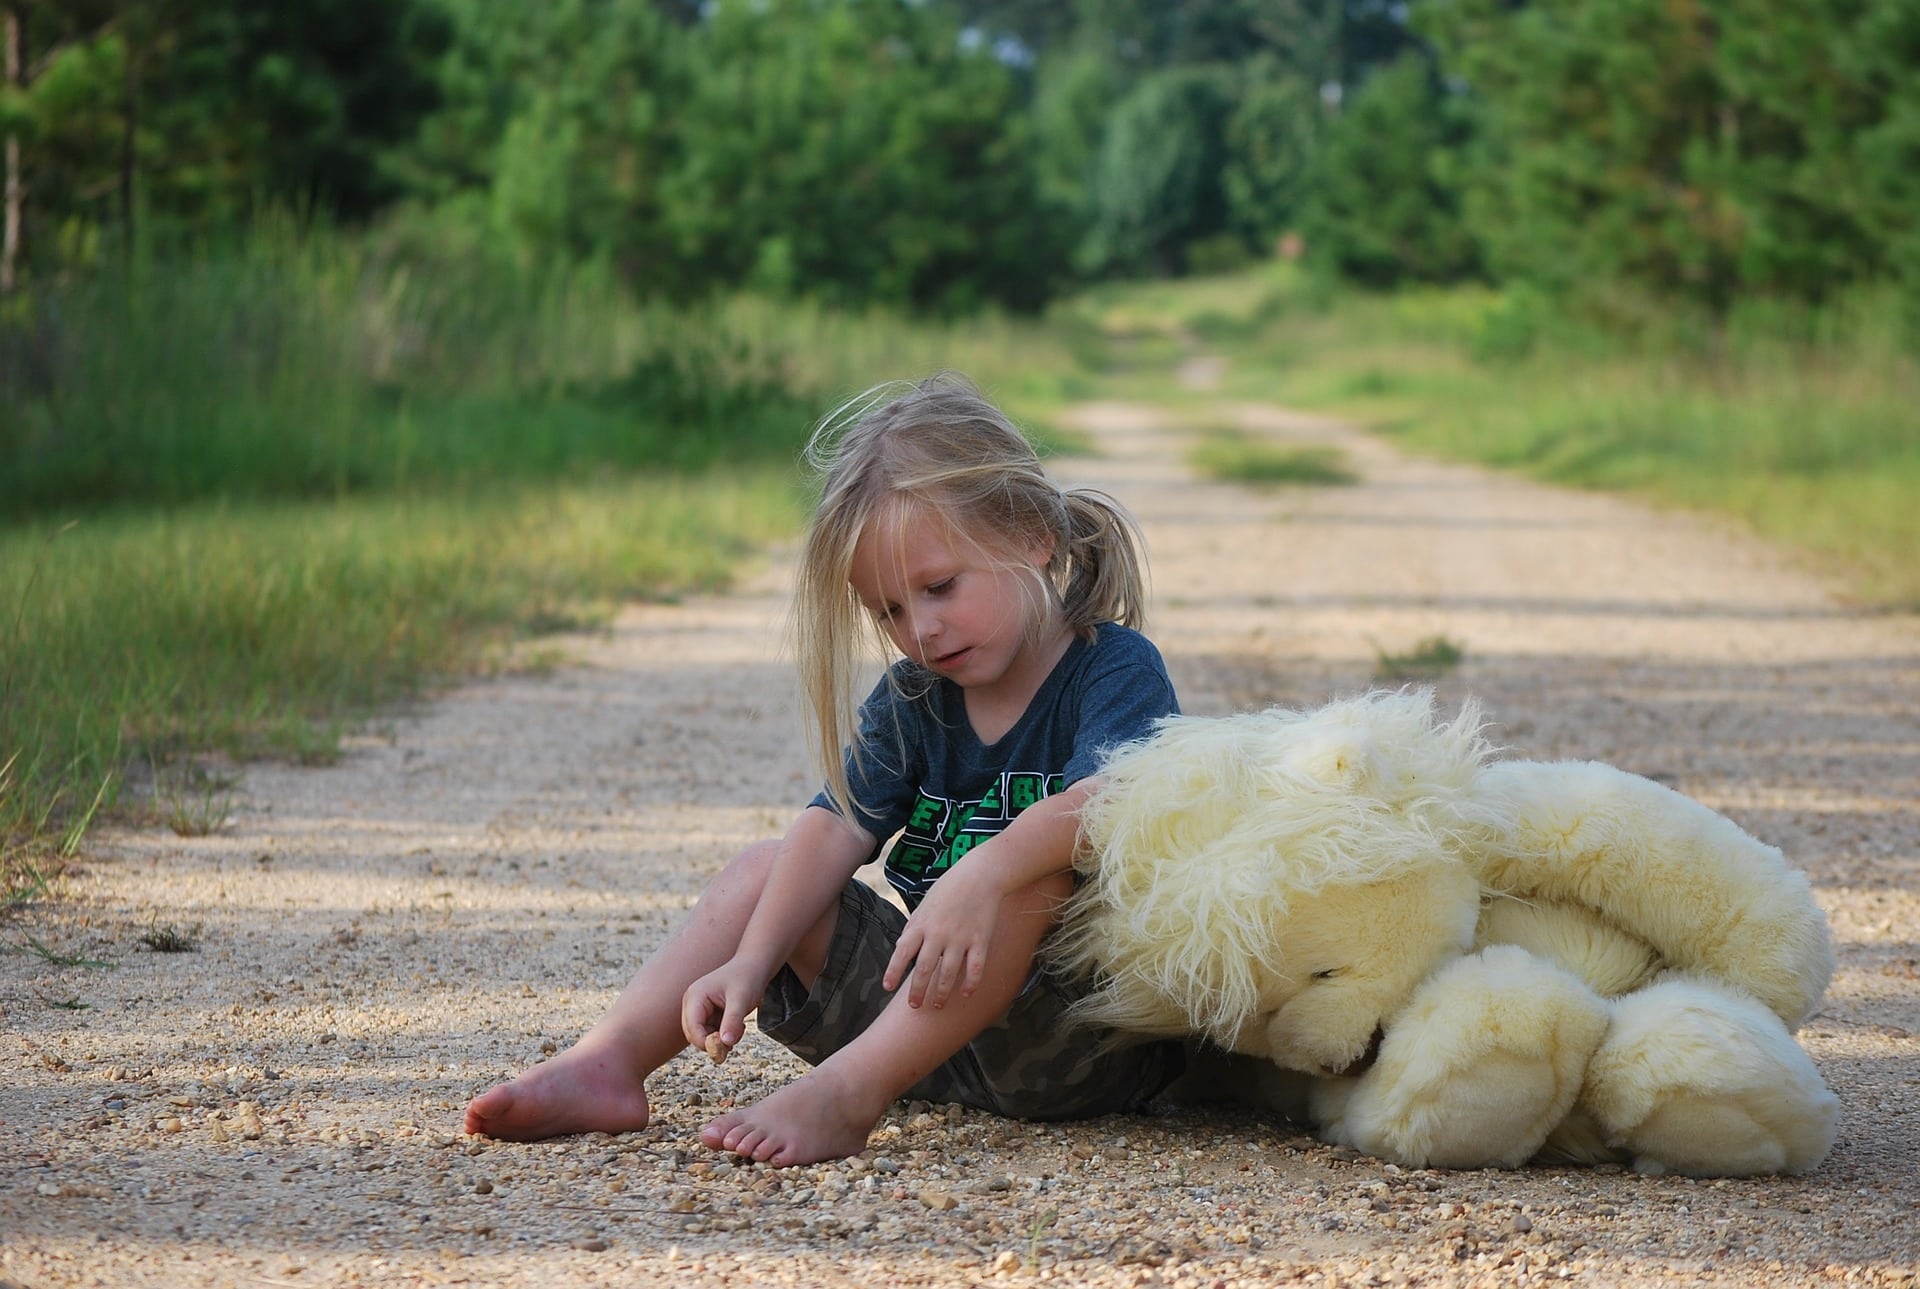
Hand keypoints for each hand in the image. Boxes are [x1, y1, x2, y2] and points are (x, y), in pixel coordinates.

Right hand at [681, 958, 766, 1056]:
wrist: (753, 967)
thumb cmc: (746, 978)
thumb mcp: (741, 999)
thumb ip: (732, 1021)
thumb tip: (725, 1044)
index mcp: (695, 997)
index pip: (692, 1028)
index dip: (706, 1042)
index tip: (726, 1048)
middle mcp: (692, 1003)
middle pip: (694, 1035)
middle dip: (714, 1042)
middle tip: (735, 1039)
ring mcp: (699, 1009)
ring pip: (704, 1036)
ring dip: (721, 1038)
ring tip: (740, 1027)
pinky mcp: (707, 1014)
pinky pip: (712, 1033)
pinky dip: (725, 1034)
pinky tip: (738, 1024)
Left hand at [884, 861, 1002, 1008]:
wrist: (980, 874)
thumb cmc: (949, 889)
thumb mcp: (924, 905)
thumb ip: (913, 927)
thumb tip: (900, 949)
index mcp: (922, 923)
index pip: (903, 951)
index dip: (894, 971)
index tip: (887, 987)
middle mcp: (939, 933)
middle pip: (925, 968)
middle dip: (917, 990)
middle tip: (914, 1006)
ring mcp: (961, 937)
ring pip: (948, 973)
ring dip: (941, 993)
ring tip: (937, 1005)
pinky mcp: (981, 940)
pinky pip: (975, 967)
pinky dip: (970, 983)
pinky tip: (965, 994)